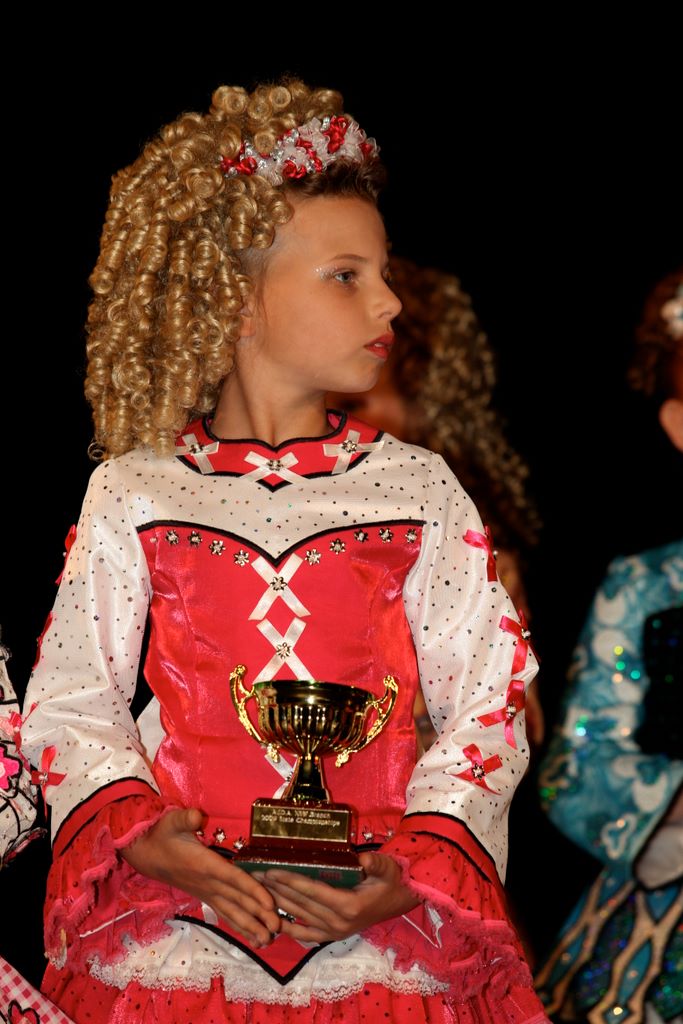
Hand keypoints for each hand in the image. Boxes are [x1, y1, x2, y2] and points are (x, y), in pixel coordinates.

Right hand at [121, 808, 280, 947]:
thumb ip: (185, 818)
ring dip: (250, 926)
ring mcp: (207, 892)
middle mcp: (208, 883)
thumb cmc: (163, 834)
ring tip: (267, 940)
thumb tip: (197, 816)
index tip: (269, 903)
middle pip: (237, 900)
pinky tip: (251, 936)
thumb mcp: (172, 821)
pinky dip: (238, 925)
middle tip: (277, 928)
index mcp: (204, 865)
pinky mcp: (205, 896)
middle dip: (258, 915)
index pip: (233, 879)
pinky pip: (224, 912)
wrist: (146, 853)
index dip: (252, 890)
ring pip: (231, 911)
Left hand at [259, 851, 419, 943]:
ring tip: (259, 890)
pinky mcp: (333, 935)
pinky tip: (274, 921)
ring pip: (299, 917)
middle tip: (255, 876)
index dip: (290, 881)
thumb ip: (375, 862)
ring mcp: (334, 931)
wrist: (401, 900)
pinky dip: (289, 928)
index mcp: (348, 905)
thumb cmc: (391, 879)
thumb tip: (362, 858)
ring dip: (277, 903)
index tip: (270, 871)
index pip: (311, 891)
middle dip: (276, 889)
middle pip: (300, 903)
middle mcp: (338, 921)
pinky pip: (306, 933)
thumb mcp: (386, 867)